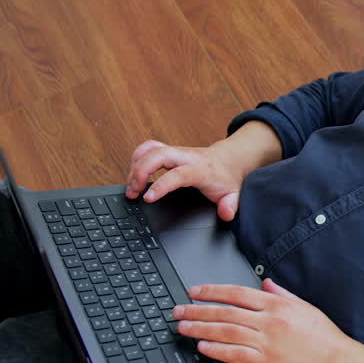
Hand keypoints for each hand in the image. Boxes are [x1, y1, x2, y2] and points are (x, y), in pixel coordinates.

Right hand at [125, 139, 248, 220]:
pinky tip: (134, 175)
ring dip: (134, 166)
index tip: (147, 198)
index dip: (161, 185)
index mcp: (200, 169)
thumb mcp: (233, 194)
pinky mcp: (169, 151)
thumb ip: (230, 206)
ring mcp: (176, 152)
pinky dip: (136, 159)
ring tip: (130, 188)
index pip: (177, 174)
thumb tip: (226, 214)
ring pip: (149, 149)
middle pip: (158, 155)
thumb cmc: (226, 178)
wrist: (229, 159)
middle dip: (139, 171)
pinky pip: (148, 148)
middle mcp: (186, 157)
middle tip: (132, 193)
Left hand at [174, 280, 355, 362]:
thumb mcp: (305, 307)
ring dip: (201, 329)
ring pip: (225, 332)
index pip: (237, 293)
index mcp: (277, 305)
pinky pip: (234, 355)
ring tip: (183, 328)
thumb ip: (282, 294)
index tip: (195, 291)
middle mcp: (268, 321)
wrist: (338, 361)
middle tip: (178, 310)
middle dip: (198, 310)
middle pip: (225, 312)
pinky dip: (216, 350)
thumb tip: (265, 283)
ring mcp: (266, 343)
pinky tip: (202, 347)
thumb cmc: (324, 335)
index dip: (212, 291)